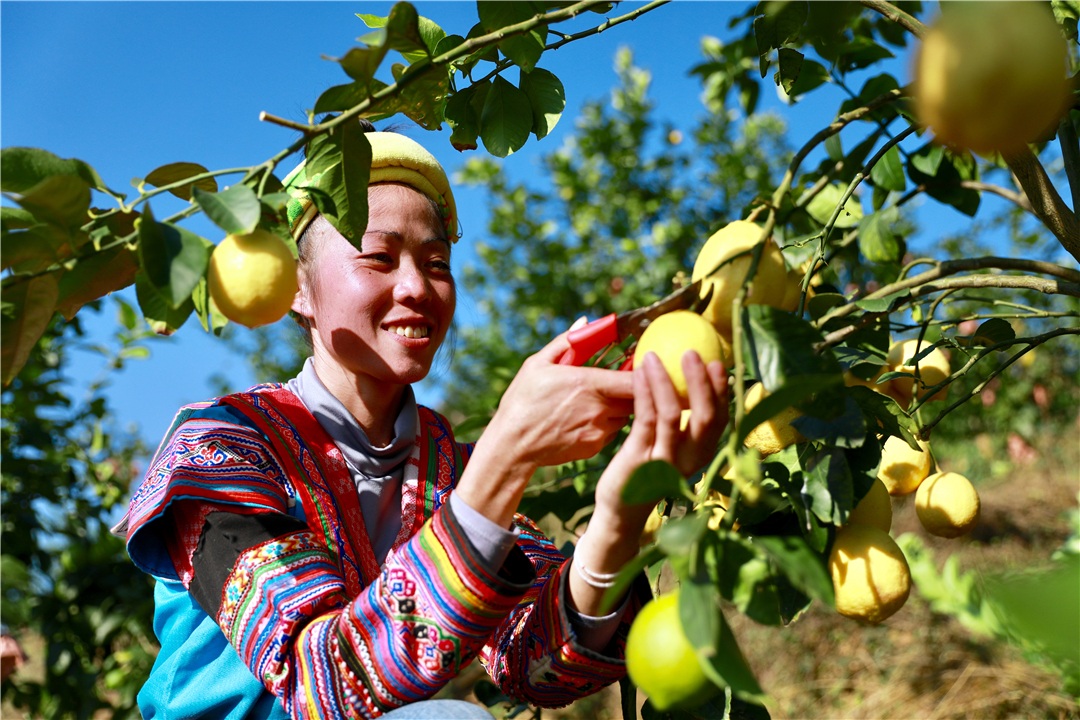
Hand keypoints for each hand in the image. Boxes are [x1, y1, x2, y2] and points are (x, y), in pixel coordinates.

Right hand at [486, 324, 634, 468]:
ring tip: (597, 400)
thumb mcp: (537, 364)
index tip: (639, 365)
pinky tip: (586, 419)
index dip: (643, 372)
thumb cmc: (522, 402)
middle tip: (619, 380)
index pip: (634, 379)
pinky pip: (612, 432)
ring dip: (620, 406)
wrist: (511, 445)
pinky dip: (607, 424)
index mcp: (587, 384)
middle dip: (632, 388)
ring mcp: (598, 431)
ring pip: (625, 416)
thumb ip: (565, 341)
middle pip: (636, 398)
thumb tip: (584, 322)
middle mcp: (598, 409)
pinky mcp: (594, 448)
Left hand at [592, 350, 728, 530]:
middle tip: (692, 353)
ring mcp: (665, 461)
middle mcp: (691, 459)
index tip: (718, 363)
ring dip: (665, 381)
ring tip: (653, 356)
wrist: (621, 511)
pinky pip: (645, 419)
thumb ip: (683, 425)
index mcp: (703, 454)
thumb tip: (688, 384)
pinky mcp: (640, 459)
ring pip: (672, 414)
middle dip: (702, 382)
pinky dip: (644, 393)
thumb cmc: (648, 472)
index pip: (722, 419)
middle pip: (706, 417)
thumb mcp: (672, 449)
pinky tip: (638, 373)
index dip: (722, 391)